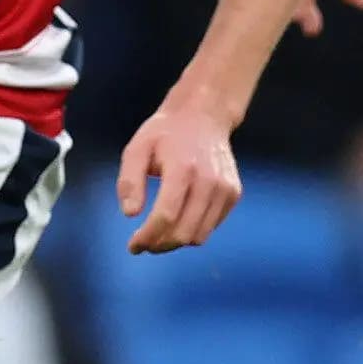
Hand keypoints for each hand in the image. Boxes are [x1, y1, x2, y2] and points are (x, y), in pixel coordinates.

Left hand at [116, 91, 241, 253]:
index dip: (147, 237)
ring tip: (157, 234)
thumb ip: (129, 182)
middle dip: (159, 245)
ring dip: (176, 242)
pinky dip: (192, 231)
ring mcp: (225, 189)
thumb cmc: (163, 135)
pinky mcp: (233, 194)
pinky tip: (177, 220)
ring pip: (200, 235)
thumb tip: (130, 214)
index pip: (166, 216)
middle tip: (142, 243)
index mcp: (182, 169)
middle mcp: (209, 181)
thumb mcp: (136, 150)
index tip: (132, 246)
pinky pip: (211, 226)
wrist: (202, 117)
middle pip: (184, 232)